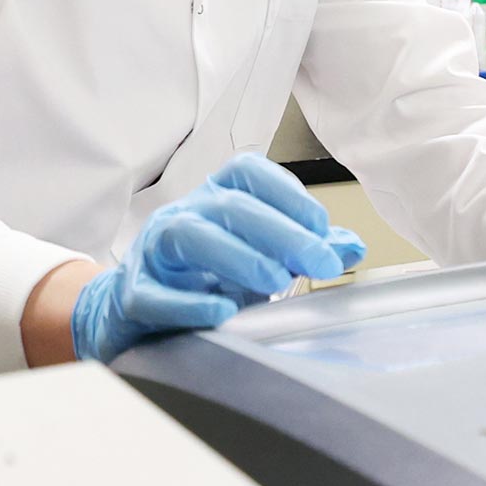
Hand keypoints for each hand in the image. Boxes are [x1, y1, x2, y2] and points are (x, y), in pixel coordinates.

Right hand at [69, 153, 366, 362]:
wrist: (133, 311)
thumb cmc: (203, 278)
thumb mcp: (259, 259)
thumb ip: (303, 250)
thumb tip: (351, 246)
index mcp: (214, 198)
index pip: (249, 172)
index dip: (290, 194)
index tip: (322, 227)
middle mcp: (183, 213)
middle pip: (230, 205)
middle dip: (282, 233)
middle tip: (319, 264)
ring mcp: (153, 252)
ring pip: (188, 235)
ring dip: (238, 256)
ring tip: (276, 283)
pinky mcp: (134, 295)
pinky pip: (155, 295)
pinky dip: (190, 304)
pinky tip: (222, 312)